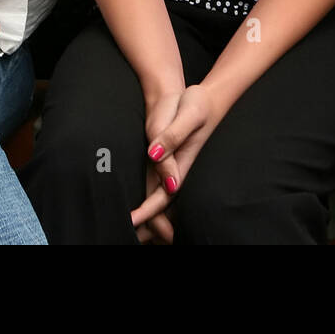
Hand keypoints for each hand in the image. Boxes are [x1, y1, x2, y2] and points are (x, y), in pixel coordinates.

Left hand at [130, 84, 218, 231]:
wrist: (207, 97)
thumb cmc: (198, 103)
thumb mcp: (188, 114)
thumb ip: (172, 136)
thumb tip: (154, 155)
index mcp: (182, 162)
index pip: (163, 196)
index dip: (148, 211)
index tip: (130, 221)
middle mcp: (177, 169)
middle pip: (162, 206)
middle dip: (149, 224)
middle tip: (127, 235)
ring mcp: (172, 165)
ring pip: (160, 199)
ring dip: (149, 217)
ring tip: (129, 229)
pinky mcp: (168, 158)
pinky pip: (158, 187)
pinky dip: (150, 203)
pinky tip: (139, 209)